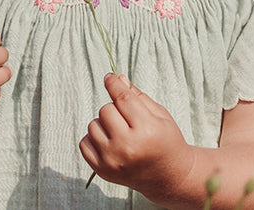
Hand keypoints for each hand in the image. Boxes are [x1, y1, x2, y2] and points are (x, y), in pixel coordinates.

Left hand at [79, 73, 193, 194]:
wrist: (168, 176)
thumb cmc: (167, 141)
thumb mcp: (160, 115)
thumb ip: (138, 96)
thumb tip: (117, 78)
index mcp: (146, 129)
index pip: (122, 98)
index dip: (113, 84)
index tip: (108, 77)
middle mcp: (127, 146)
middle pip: (106, 109)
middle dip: (115, 108)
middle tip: (128, 118)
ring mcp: (112, 160)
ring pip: (93, 125)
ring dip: (104, 123)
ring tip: (120, 131)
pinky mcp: (102, 170)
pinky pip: (84, 143)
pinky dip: (94, 138)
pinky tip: (110, 142)